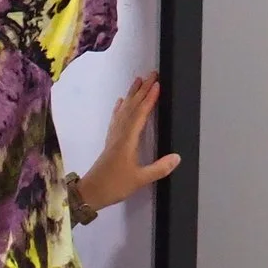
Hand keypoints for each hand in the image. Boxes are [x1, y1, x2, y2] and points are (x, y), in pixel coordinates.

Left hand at [77, 73, 180, 211]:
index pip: (139, 114)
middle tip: (151, 74)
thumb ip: (159, 168)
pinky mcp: (110, 142)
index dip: (149, 99)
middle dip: (142, 90)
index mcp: (127, 140)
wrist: (90, 193)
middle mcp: (119, 134)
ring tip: (138, 81)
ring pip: (123, 110)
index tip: (157, 84)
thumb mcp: (139, 179)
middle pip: (131, 107)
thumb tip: (177, 157)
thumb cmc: (113, 186)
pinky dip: (120, 108)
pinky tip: (120, 102)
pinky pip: (116, 119)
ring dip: (131, 95)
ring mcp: (113, 137)